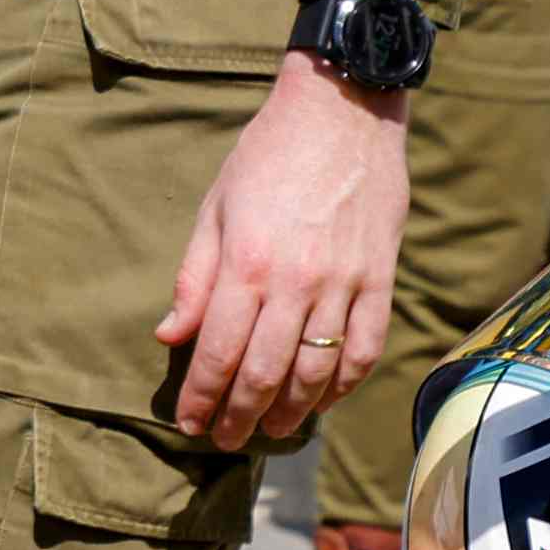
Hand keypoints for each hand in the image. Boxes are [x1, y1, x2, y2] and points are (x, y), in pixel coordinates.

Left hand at [159, 55, 411, 447]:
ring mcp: (344, 284)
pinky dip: (343, 385)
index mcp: (246, 263)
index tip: (189, 421)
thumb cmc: (267, 155)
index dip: (202, 396)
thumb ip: (194, 278)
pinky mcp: (380, 279)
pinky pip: (365, 349)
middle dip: (239, 416)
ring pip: (315, 372)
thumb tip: (170, 336)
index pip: (218, 352)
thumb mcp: (214, 207)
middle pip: (264, 374)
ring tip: (270, 429)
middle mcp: (296, 282)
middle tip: (225, 438)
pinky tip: (322, 400)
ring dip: (289, 411)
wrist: (341, 111)